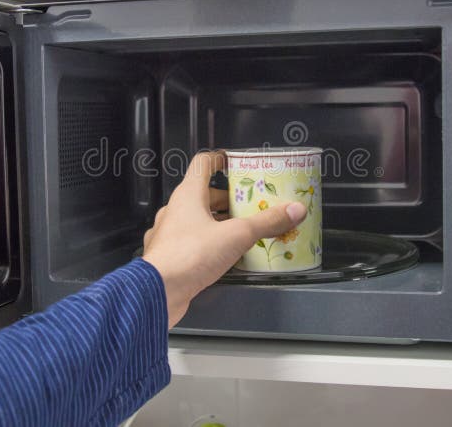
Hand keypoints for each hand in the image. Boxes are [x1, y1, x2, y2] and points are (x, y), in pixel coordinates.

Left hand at [142, 152, 306, 327]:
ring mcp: (169, 234)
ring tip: (243, 233)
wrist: (158, 291)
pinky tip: (224, 258)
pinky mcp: (170, 257)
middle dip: (228, 200)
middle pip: (204, 196)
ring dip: (219, 224)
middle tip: (250, 206)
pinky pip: (192, 244)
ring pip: (197, 221)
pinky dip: (209, 246)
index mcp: (188, 195)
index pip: (203, 164)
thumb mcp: (237, 235)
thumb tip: (293, 210)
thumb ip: (266, 222)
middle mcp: (175, 210)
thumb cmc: (190, 255)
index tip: (235, 163)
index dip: (220, 160)